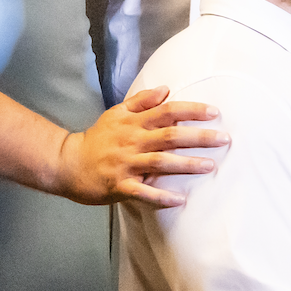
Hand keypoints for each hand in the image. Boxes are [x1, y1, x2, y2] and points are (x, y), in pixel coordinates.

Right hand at [55, 86, 227, 207]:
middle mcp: (132, 141)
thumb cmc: (96, 138)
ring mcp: (126, 164)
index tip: (214, 112)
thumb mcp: (116, 113)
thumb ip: (141, 102)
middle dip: (199, 137)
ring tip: (210, 166)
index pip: (167, 111)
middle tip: (224, 139)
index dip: (191, 111)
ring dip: (187, 164)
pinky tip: (180, 200)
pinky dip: (161, 197)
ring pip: (161, 162)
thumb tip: (165, 89)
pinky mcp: (119, 186)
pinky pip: (143, 192)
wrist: (66, 163)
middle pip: (170, 136)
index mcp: (134, 123)